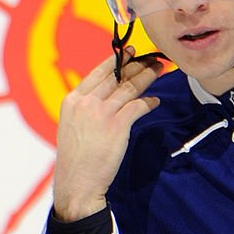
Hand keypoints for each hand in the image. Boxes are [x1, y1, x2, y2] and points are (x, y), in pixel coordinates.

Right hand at [52, 48, 163, 221]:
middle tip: (152, 58)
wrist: (77, 181)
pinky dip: (148, 102)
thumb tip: (106, 97)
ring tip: (160, 70)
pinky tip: (155, 101)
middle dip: (136, 65)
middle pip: (116, 77)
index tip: (129, 52)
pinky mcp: (117, 125)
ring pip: (129, 87)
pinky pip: (138, 106)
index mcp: (73, 99)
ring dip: (147, 77)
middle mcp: (86, 102)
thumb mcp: (74, 126)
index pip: (98, 73)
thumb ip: (87, 108)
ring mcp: (101, 112)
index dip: (116, 61)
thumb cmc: (77, 158)